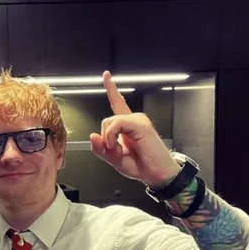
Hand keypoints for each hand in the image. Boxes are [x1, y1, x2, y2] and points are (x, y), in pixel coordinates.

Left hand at [89, 71, 179, 186]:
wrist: (156, 174)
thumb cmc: (141, 165)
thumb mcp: (114, 159)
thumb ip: (101, 149)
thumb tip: (92, 135)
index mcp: (127, 126)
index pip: (118, 103)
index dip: (111, 89)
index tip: (106, 75)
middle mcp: (134, 120)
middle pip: (106, 120)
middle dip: (105, 138)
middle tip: (115, 152)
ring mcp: (138, 120)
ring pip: (110, 122)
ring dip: (109, 140)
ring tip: (120, 151)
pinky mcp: (141, 124)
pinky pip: (117, 124)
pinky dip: (112, 137)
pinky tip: (119, 147)